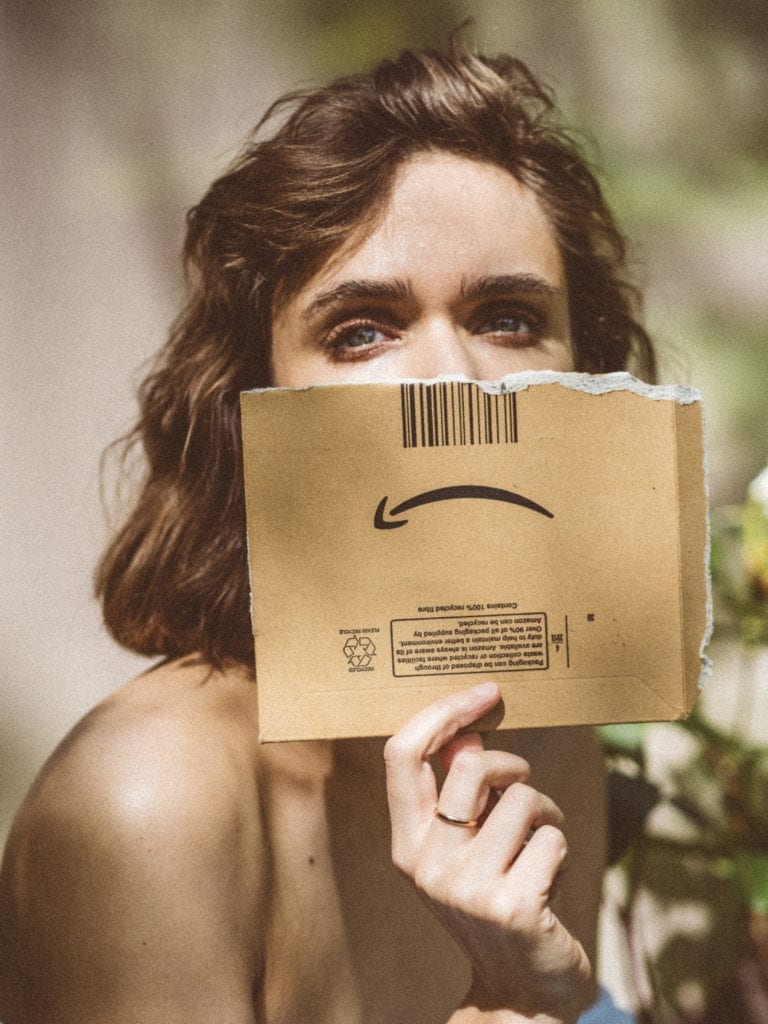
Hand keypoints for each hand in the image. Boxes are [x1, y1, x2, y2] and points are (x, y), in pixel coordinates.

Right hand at [383, 683, 591, 1023]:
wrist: (522, 993)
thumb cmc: (498, 902)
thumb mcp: (465, 849)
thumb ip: (461, 794)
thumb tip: (468, 729)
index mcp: (407, 842)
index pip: (402, 754)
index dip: (442, 712)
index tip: (485, 694)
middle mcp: (426, 863)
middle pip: (471, 764)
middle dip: (513, 765)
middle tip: (525, 791)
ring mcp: (466, 888)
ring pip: (523, 799)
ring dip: (546, 815)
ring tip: (541, 849)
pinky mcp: (511, 907)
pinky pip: (552, 839)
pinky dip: (563, 850)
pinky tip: (552, 882)